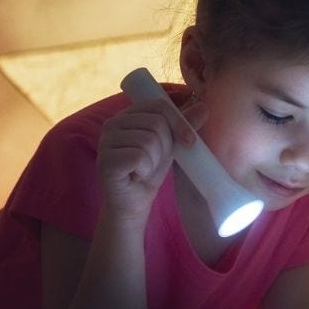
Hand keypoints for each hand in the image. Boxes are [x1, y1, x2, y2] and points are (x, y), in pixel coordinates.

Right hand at [96, 96, 207, 224]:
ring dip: (155, 160)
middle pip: (156, 123)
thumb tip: (204, 107)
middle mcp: (112, 123)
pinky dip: (145, 170)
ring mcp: (105, 142)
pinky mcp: (105, 161)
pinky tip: (136, 176)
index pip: (159, 105)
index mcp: (128, 114)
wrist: (134, 202)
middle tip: (155, 161)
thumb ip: (184, 124)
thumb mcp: (172, 144)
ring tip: (144, 169)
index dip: (179, 122)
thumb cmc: (150, 170)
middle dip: (166, 146)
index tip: (190, 141)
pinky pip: (138, 157)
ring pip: (148, 140)